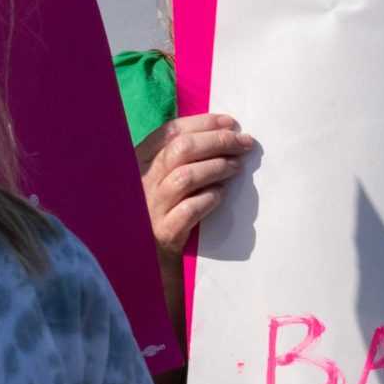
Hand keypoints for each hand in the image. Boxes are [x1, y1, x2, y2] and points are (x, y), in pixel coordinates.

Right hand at [137, 112, 255, 259]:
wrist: (148, 261)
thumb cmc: (162, 211)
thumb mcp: (163, 180)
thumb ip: (182, 157)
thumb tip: (225, 132)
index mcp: (139, 163)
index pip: (169, 132)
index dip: (202, 123)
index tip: (231, 122)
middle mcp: (141, 183)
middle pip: (181, 150)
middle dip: (217, 141)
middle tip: (244, 142)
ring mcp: (150, 209)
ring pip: (185, 177)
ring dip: (217, 167)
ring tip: (237, 166)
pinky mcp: (163, 234)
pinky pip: (189, 210)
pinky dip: (209, 198)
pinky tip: (222, 195)